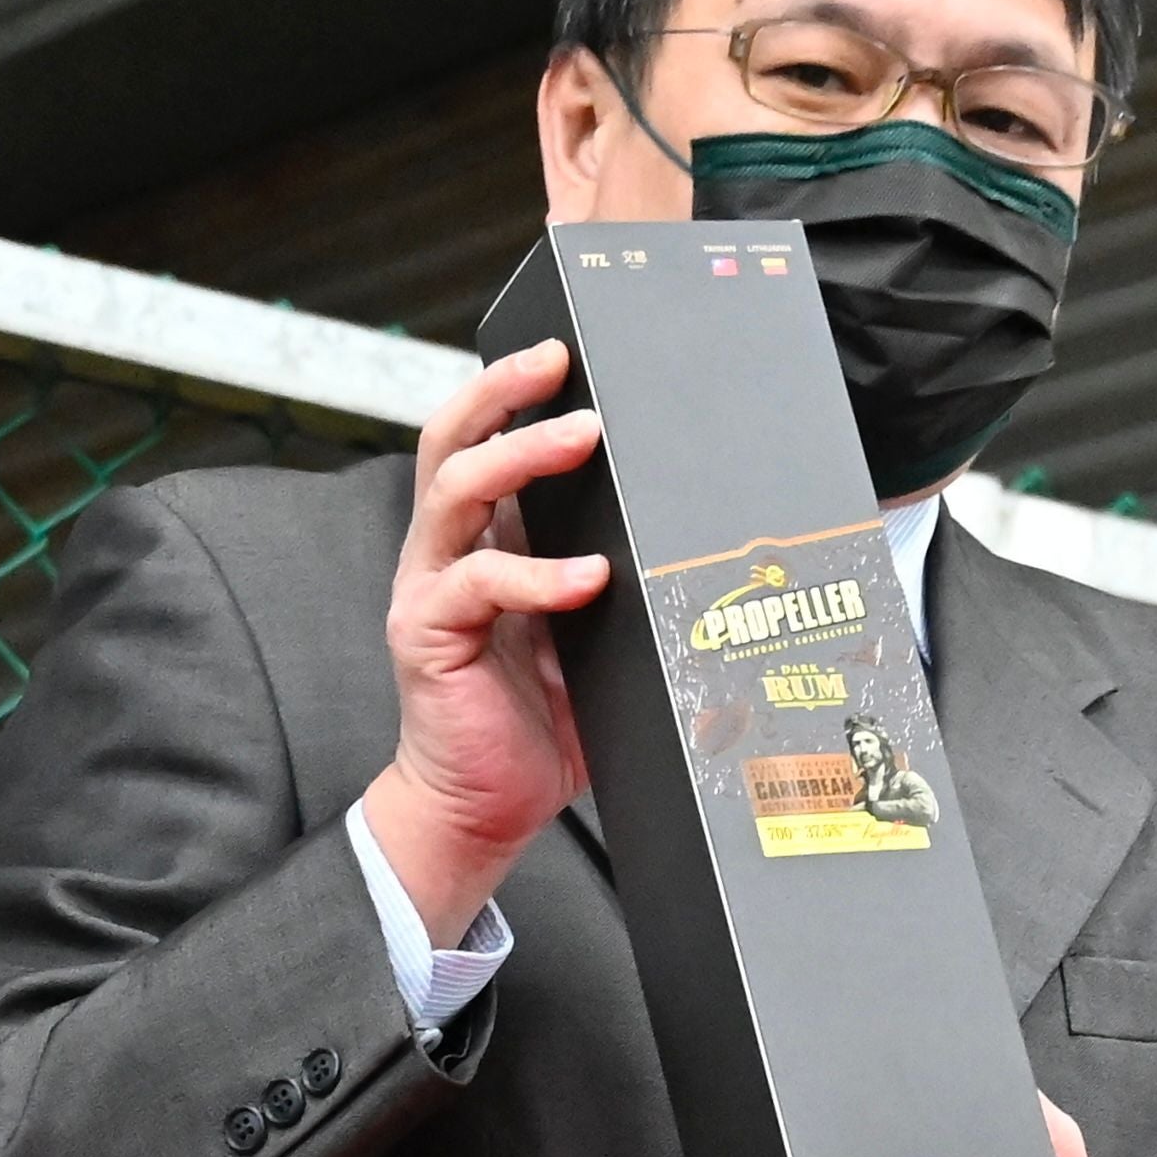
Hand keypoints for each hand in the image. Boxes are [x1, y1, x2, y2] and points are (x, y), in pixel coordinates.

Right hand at [359, 339, 609, 939]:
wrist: (485, 807)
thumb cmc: (546, 722)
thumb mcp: (603, 638)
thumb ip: (633, 586)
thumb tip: (728, 552)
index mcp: (486, 538)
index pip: (486, 438)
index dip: (514, 389)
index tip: (570, 349)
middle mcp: (448, 549)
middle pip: (450, 438)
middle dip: (500, 389)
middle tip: (558, 360)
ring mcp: (431, 588)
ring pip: (453, 489)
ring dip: (516, 454)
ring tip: (577, 435)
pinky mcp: (428, 637)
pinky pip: (477, 586)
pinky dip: (536, 576)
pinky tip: (589, 578)